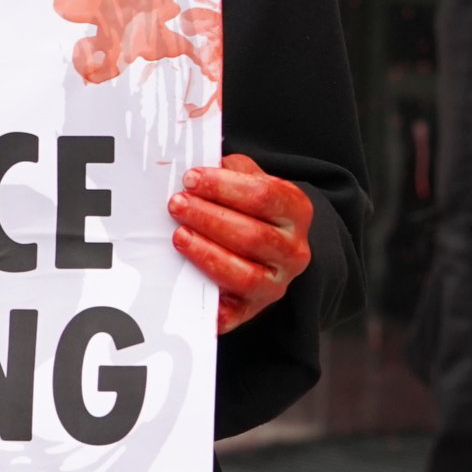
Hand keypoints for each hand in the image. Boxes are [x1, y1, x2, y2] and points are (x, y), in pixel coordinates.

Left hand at [171, 153, 314, 333]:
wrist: (272, 247)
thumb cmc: (250, 206)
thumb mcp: (248, 178)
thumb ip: (229, 167)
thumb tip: (194, 156)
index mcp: (295, 211)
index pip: (265, 196)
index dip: (224, 187)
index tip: (191, 178)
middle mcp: (293, 251)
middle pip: (253, 236)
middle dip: (209, 218)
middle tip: (176, 205)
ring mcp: (275, 283)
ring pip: (245, 275)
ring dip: (207, 254)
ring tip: (178, 236)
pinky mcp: (252, 309)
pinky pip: (233, 315)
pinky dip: (212, 307)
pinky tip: (187, 289)